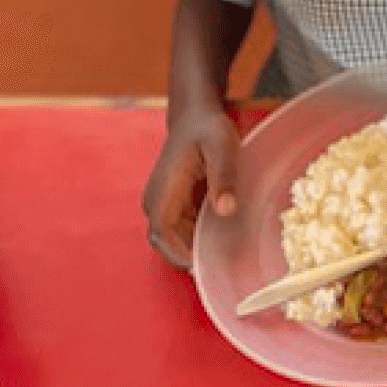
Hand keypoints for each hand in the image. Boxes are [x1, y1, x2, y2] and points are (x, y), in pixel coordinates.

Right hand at [141, 104, 238, 267]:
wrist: (196, 119)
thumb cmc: (208, 129)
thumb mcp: (222, 146)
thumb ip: (224, 176)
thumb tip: (225, 209)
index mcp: (163, 190)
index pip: (161, 233)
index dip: (179, 254)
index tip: (203, 266)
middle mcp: (158, 202)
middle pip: (167, 244)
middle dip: (190, 258)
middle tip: (223, 267)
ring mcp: (166, 206)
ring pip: (177, 242)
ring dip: (197, 251)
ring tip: (228, 257)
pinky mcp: (176, 207)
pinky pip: (186, 233)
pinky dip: (202, 241)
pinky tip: (225, 243)